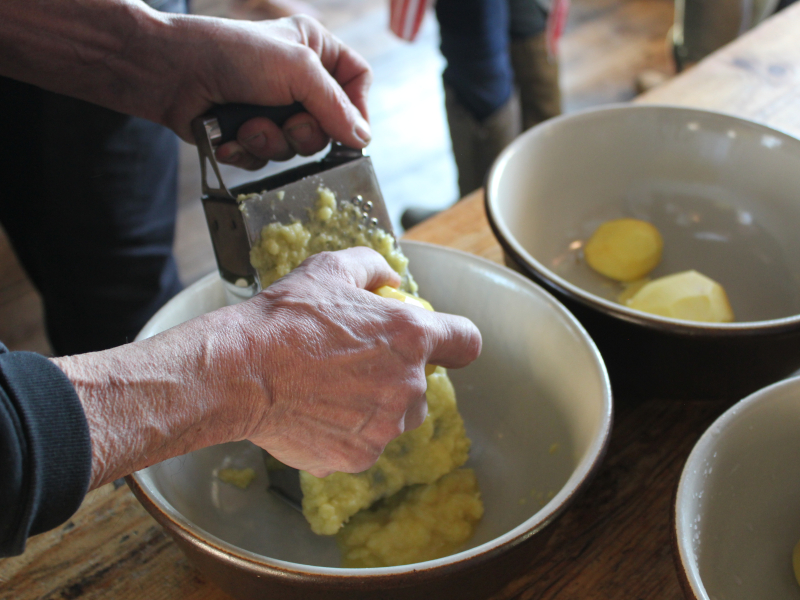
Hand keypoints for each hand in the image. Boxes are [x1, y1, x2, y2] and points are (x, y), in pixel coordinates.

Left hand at [166, 15, 372, 169]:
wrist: (168, 71)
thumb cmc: (230, 54)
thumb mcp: (296, 68)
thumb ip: (335, 105)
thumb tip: (363, 138)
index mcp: (315, 50)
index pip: (358, 80)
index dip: (358, 108)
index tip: (350, 132)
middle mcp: (298, 80)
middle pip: (330, 124)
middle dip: (305, 132)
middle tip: (287, 124)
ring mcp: (273, 108)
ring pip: (297, 147)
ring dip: (272, 142)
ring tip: (248, 125)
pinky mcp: (249, 133)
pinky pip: (267, 159)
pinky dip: (249, 152)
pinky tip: (231, 137)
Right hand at [220, 248, 481, 476]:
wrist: (241, 371)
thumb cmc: (285, 318)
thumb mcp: (330, 269)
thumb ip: (373, 268)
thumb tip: (392, 279)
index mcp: (411, 337)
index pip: (467, 342)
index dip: (454, 341)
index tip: (439, 344)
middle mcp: (408, 386)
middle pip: (423, 386)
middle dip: (396, 377)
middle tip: (353, 364)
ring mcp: (385, 427)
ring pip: (394, 419)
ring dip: (373, 407)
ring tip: (328, 389)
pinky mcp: (359, 457)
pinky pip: (363, 444)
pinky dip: (344, 433)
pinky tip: (313, 412)